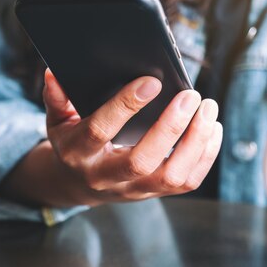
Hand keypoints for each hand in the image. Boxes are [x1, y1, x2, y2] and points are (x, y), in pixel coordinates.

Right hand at [41, 69, 221, 205]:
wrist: (79, 182)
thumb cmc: (73, 141)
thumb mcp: (58, 119)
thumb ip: (57, 98)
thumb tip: (54, 73)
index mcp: (77, 152)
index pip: (100, 131)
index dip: (124, 106)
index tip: (152, 81)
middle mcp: (104, 176)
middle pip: (140, 161)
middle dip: (169, 127)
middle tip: (191, 96)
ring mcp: (131, 190)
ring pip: (170, 176)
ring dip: (195, 142)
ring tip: (208, 109)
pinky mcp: (153, 194)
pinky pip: (186, 182)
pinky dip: (205, 156)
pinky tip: (211, 128)